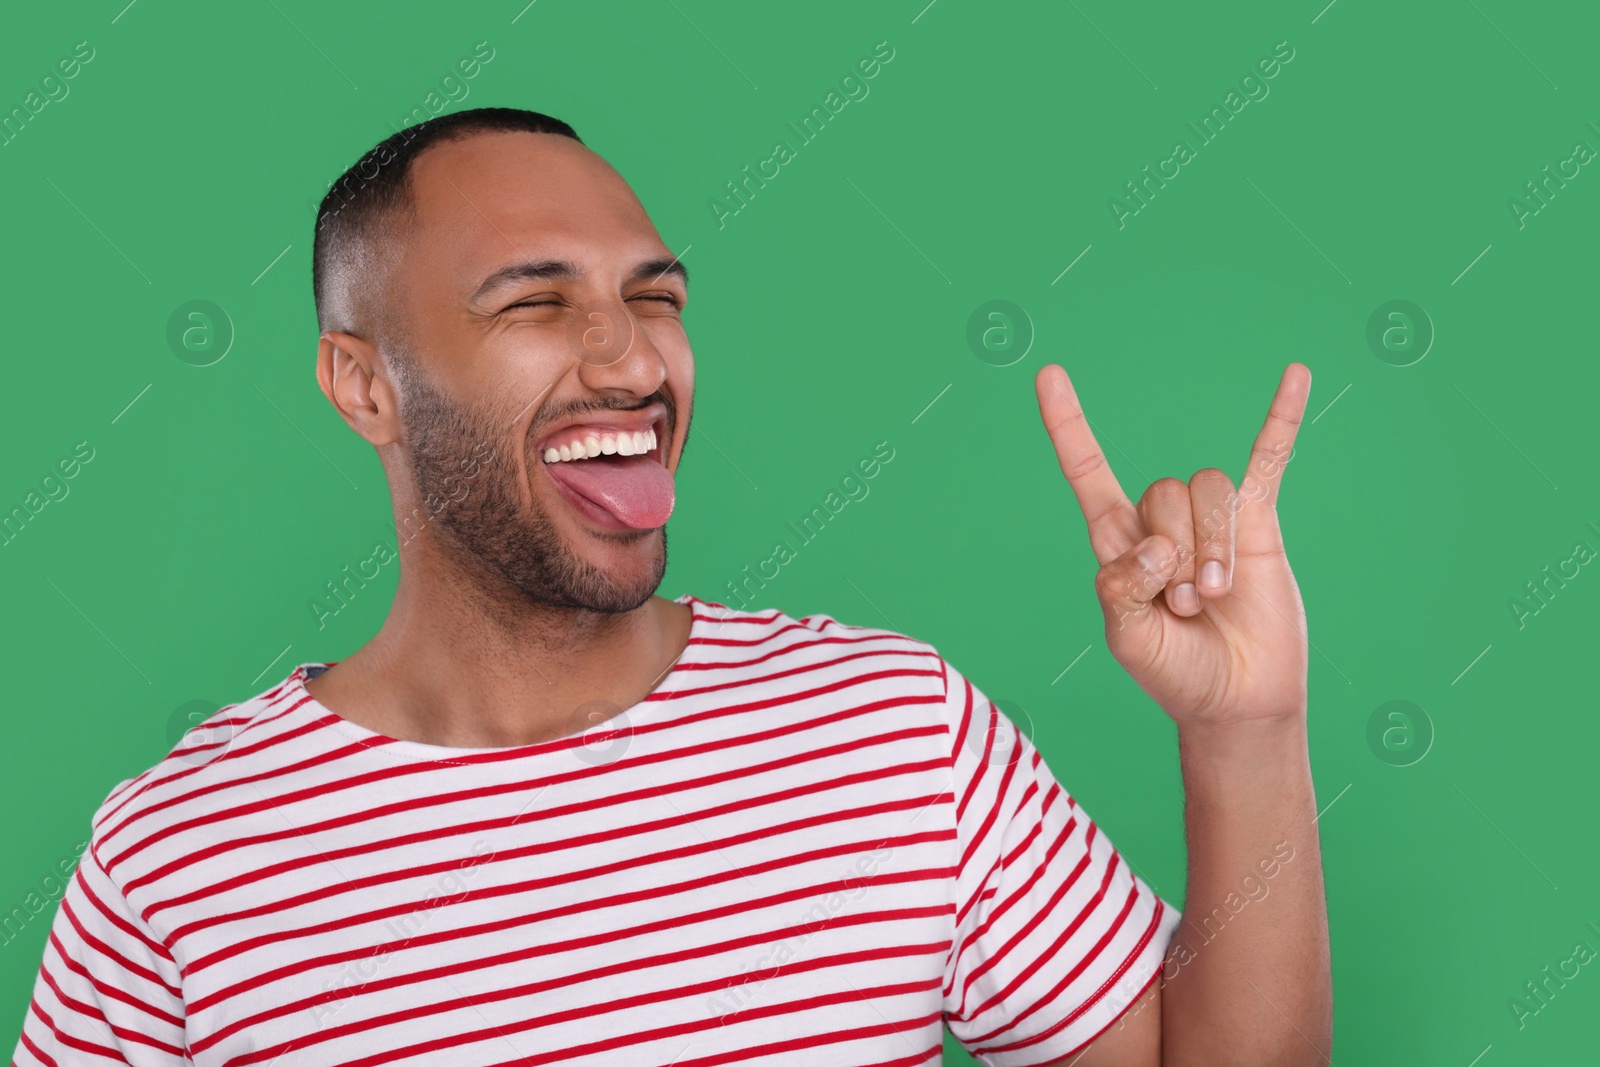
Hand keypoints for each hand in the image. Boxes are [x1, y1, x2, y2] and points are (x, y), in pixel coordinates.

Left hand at [1034, 362, 1311, 725]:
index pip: (1087, 471)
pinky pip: (1269, 460)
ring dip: (1213, 549)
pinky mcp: (1258, 523)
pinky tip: (1296, 376)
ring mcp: (1211, 521)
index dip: (1068, 426)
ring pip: (1207, 490)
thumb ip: (1124, 587)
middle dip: (1175, 553)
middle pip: (1161, 490)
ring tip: (1214, 597)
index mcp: (1118, 543)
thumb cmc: (1176, 673)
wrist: (1237, 701)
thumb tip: (1156, 546)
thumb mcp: (1128, 639)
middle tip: (1184, 607)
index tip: (1048, 375)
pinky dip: (1282, 418)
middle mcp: (1161, 523)